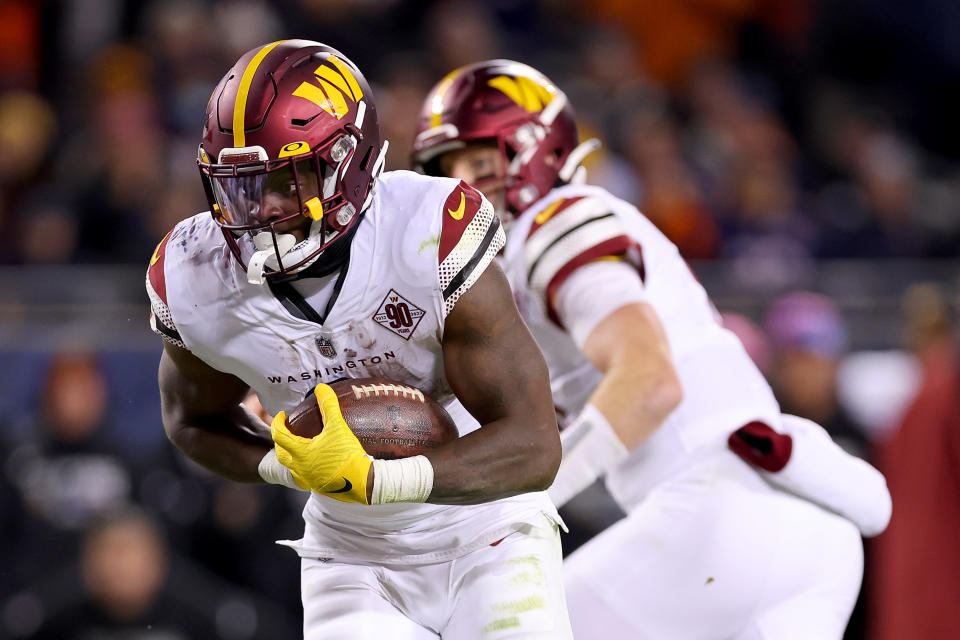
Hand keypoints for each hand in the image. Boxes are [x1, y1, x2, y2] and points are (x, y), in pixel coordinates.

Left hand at [271, 384, 372, 502]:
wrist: (360, 482)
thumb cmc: (347, 455)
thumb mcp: (338, 427)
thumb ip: (328, 406)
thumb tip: (321, 387)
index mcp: (300, 452)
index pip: (279, 435)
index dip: (278, 423)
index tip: (282, 415)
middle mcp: (298, 468)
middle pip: (280, 454)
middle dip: (280, 441)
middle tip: (287, 431)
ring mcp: (306, 479)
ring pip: (290, 467)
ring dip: (290, 455)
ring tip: (298, 446)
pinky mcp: (316, 487)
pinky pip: (302, 476)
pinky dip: (302, 467)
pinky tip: (313, 463)